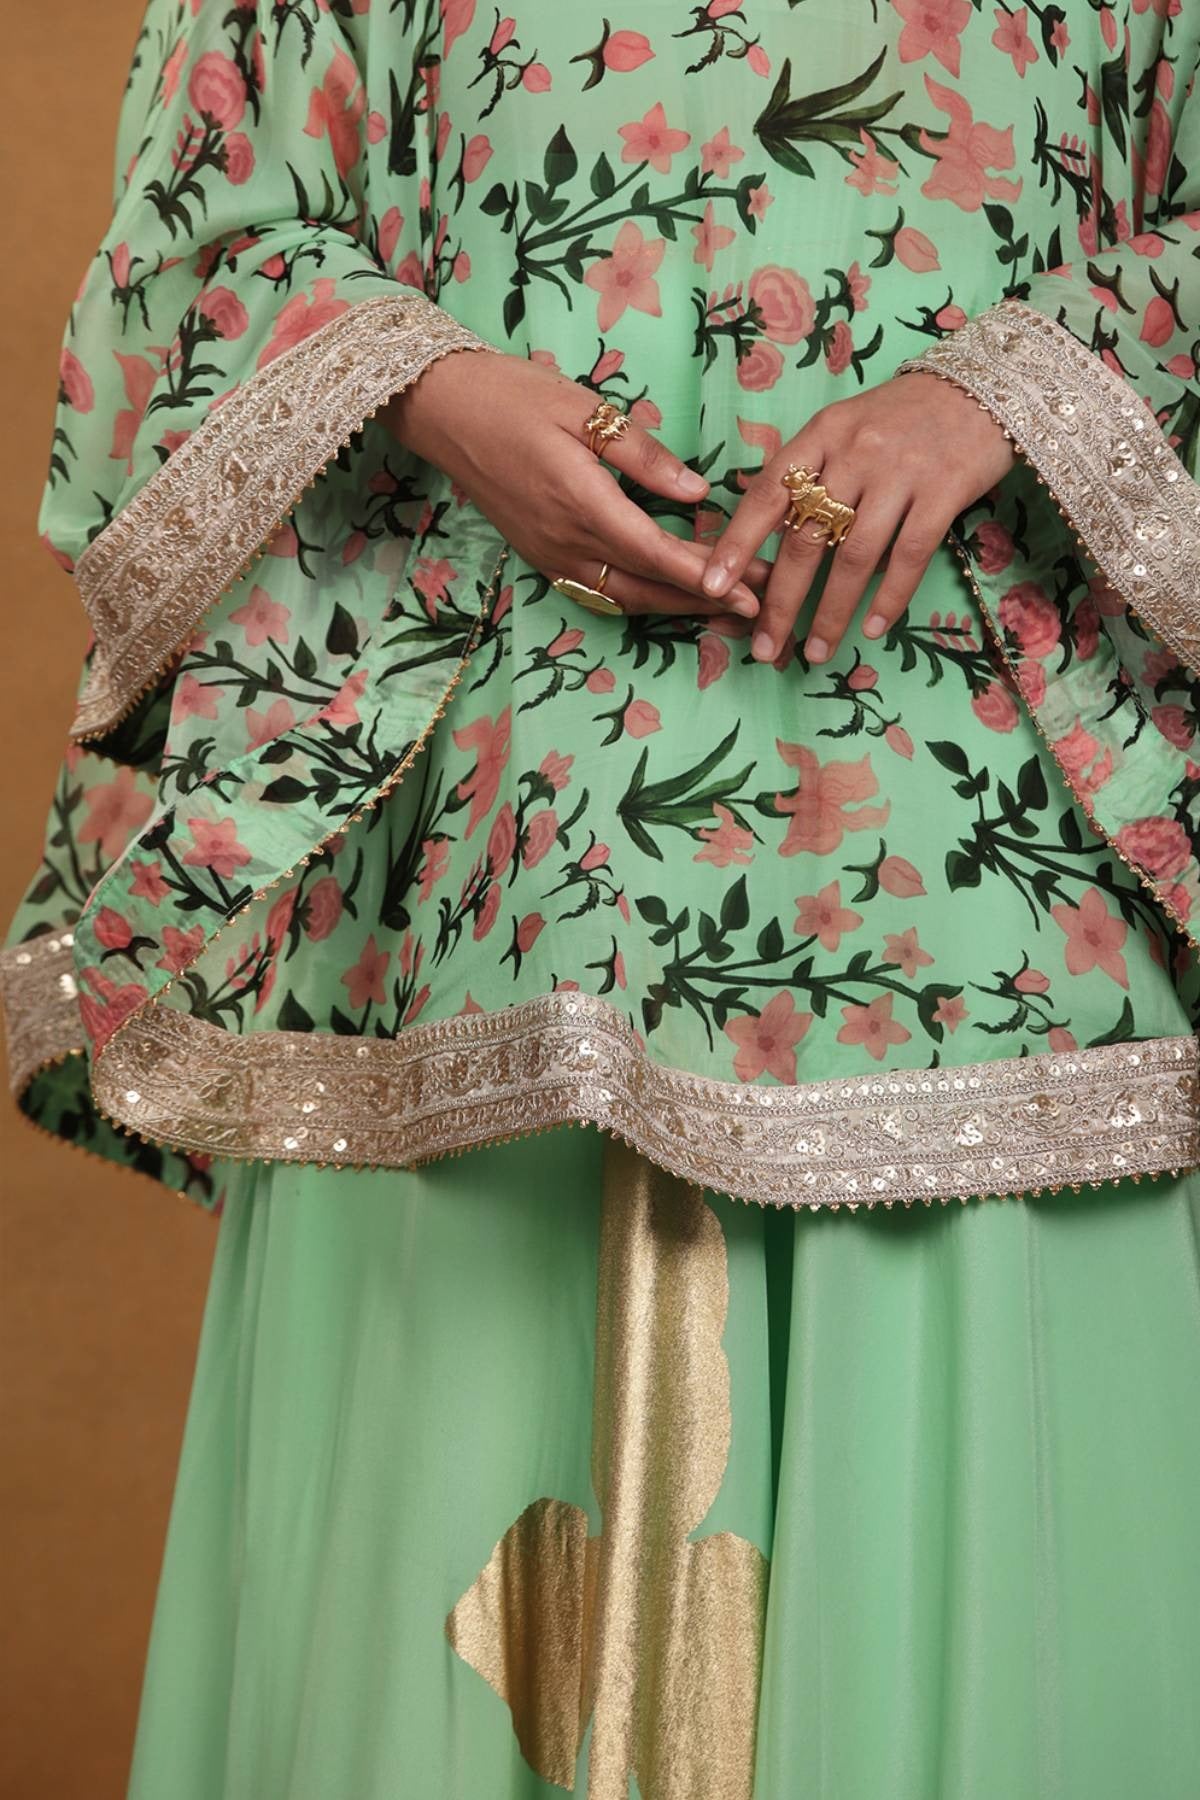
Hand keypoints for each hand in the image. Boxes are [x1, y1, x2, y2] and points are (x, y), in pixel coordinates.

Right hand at [384, 350, 768, 622]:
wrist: (445, 413)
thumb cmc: (514, 397)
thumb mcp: (584, 409)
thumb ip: (642, 455)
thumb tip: (698, 492)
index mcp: (582, 503)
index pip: (656, 553)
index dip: (706, 576)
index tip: (750, 590)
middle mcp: (566, 543)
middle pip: (647, 588)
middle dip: (706, 600)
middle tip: (758, 606)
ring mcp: (550, 556)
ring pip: (624, 599)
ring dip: (676, 606)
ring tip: (725, 607)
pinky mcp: (541, 557)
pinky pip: (599, 592)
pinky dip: (641, 599)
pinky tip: (670, 595)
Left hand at [702, 371, 1015, 662]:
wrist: (987, 386)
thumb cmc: (906, 416)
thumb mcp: (848, 426)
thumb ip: (811, 471)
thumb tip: (771, 533)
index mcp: (822, 435)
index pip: (767, 494)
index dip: (736, 543)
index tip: (711, 585)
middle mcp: (856, 452)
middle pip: (806, 537)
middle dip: (780, 601)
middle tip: (763, 646)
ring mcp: (900, 472)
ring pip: (854, 556)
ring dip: (831, 613)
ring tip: (816, 651)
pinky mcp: (944, 491)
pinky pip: (909, 556)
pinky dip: (889, 598)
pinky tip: (873, 629)